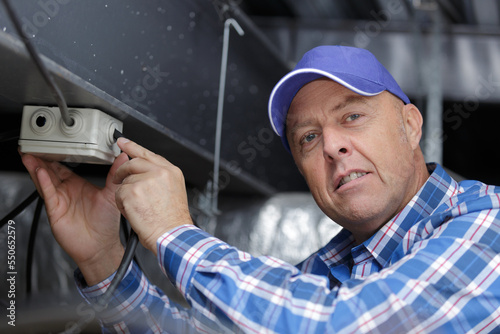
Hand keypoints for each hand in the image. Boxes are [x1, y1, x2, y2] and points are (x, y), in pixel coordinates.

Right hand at [21, 152, 129, 284]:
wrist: (100, 246)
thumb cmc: (105, 223)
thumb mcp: (111, 193)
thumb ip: (115, 174)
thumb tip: (124, 157)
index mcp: (78, 185)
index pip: (64, 167)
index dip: (57, 156)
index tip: (53, 143)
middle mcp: (67, 191)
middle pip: (50, 171)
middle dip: (42, 158)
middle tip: (35, 146)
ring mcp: (60, 200)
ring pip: (45, 180)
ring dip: (38, 167)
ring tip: (32, 155)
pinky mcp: (56, 210)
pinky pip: (49, 194)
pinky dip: (44, 183)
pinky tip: (41, 173)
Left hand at [114, 138, 192, 254]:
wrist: (172, 235)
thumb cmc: (173, 220)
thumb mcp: (173, 191)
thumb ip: (158, 177)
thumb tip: (142, 170)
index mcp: (171, 171)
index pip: (148, 154)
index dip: (133, 147)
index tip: (123, 142)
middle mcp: (159, 172)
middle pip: (133, 163)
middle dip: (123, 171)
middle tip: (118, 179)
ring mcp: (145, 180)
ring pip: (125, 181)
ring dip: (126, 194)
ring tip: (138, 207)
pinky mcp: (132, 191)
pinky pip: (118, 194)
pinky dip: (122, 204)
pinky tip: (134, 212)